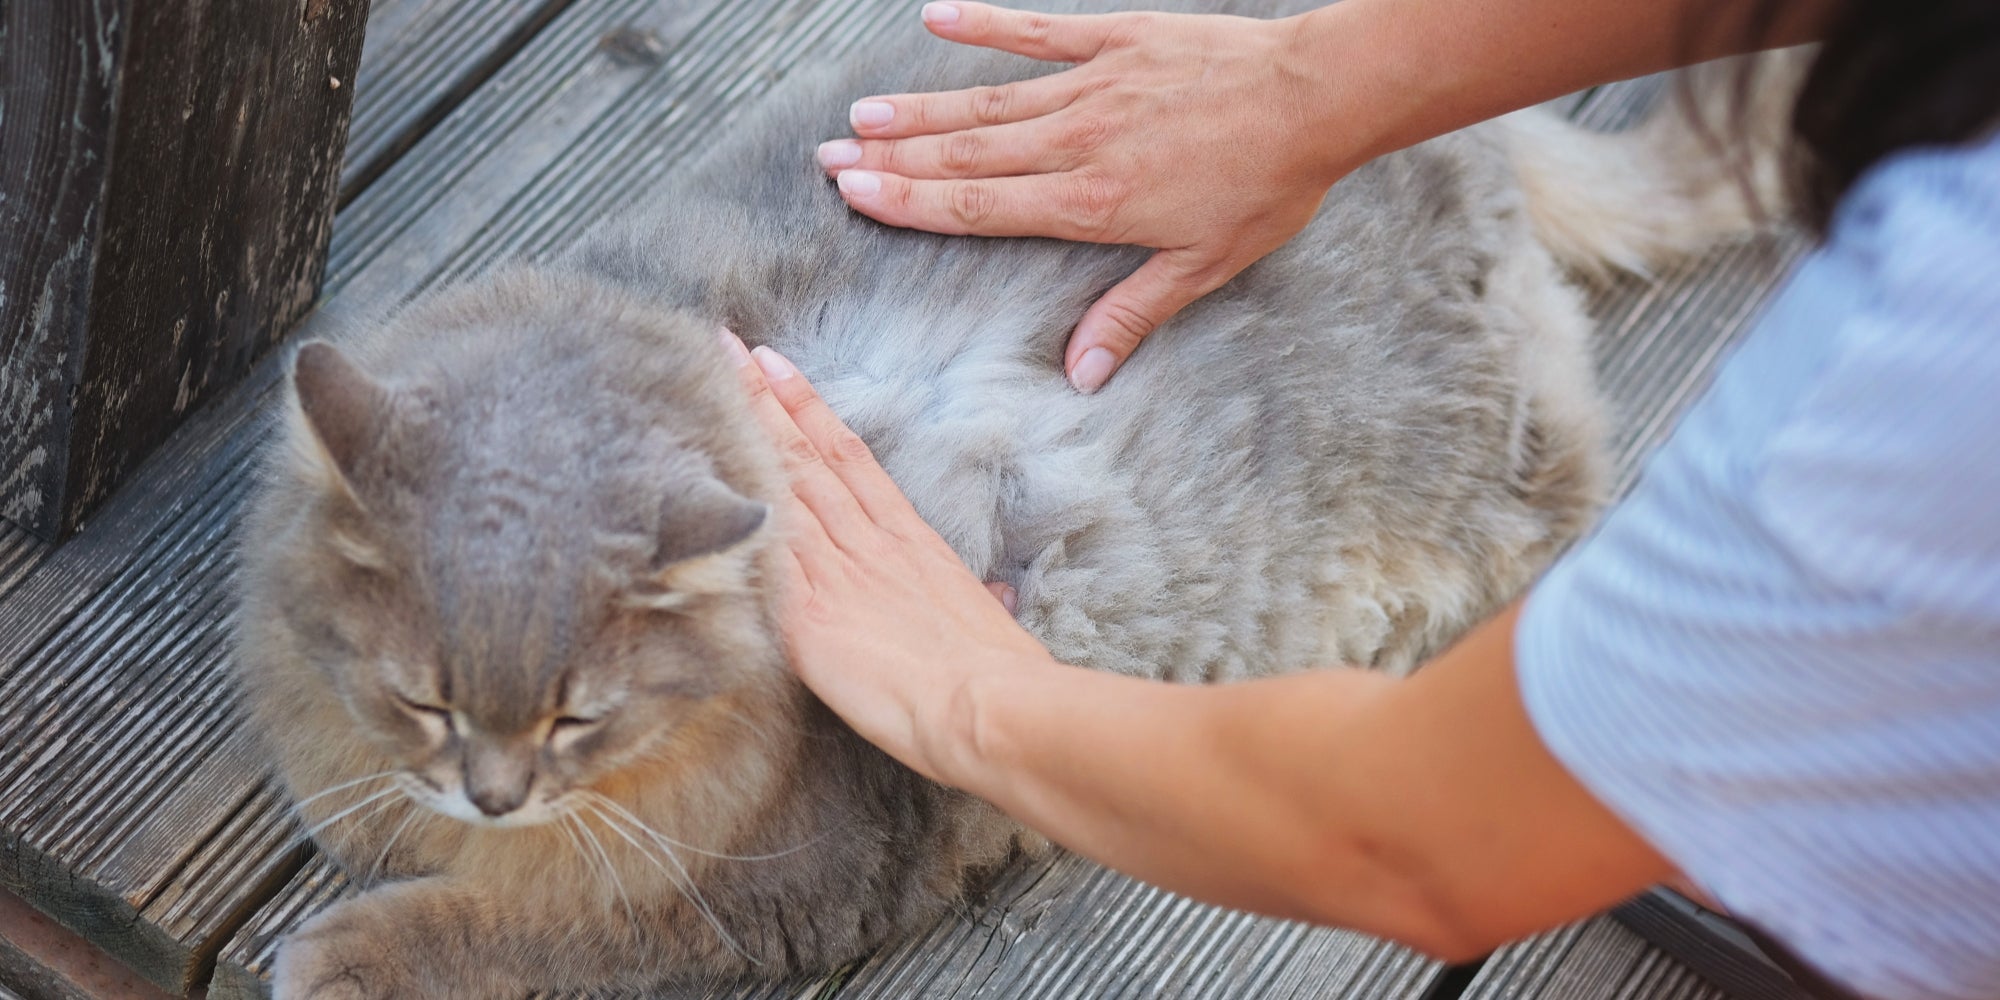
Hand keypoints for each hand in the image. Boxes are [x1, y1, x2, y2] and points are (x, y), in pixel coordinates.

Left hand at [721, 332, 1056, 782]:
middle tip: (725, 349)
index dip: (810, 408)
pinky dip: (735, 507)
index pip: (849, 456)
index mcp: (910, 541)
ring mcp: (834, 573)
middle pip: (805, 454)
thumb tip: (994, 600)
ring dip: (745, 433)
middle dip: (763, 399)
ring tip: (710, 384)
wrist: (988, 703)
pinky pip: (762, 550)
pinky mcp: (807, 614)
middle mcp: (867, 543)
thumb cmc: (999, 674)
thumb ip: (978, 601)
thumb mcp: (989, 622)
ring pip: (782, 484)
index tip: (778, 366)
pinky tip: (701, 476)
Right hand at [816, 2, 1357, 391]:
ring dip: (920, 109)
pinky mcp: (1117, 39)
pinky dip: (986, 24)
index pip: (978, 207)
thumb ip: (1132, 314)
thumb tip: (1081, 375)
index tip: (856, 194)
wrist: (1315, 97)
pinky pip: (1038, 30)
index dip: (910, 202)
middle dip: (893, 159)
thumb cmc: (1266, 185)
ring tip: (862, 114)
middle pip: (965, 154)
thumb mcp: (1203, 265)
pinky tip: (937, 17)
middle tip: (828, 158)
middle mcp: (1076, 142)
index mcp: (1090, 203)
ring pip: (987, 99)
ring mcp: (1092, 84)